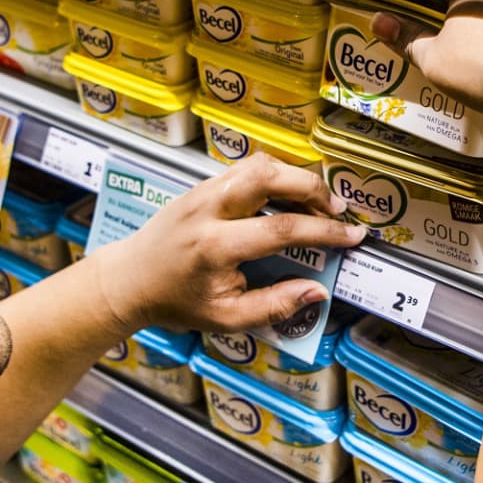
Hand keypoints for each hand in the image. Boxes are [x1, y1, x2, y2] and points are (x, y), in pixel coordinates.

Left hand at [92, 154, 365, 333]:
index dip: (324, 232)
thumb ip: (274, 306)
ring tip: (318, 203)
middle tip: (338, 210)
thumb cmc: (176, 302)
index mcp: (214, 247)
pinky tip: (289, 197)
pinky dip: (275, 176)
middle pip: (269, 176)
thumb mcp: (226, 318)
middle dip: (312, 188)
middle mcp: (208, 210)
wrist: (130, 280)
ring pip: (258, 164)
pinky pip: (246, 168)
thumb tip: (317, 292)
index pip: (281, 229)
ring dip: (294, 177)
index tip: (352, 236)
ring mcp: (203, 191)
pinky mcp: (202, 185)